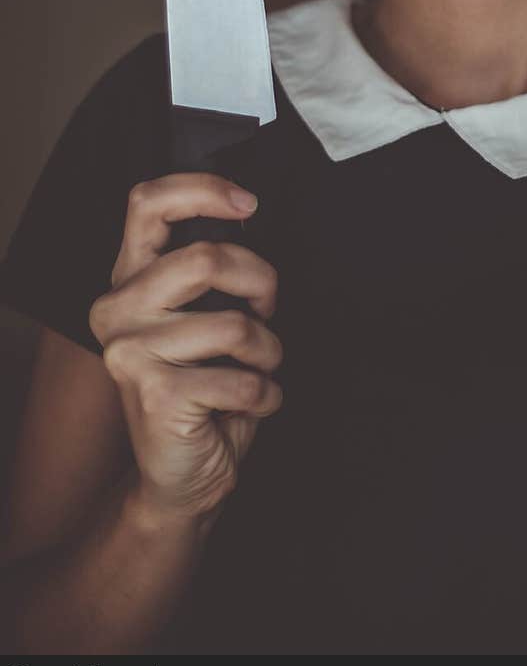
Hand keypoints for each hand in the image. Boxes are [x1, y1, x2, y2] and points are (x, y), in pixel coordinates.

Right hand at [88, 173, 282, 522]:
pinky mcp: (154, 393)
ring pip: (235, 325)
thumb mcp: (204, 316)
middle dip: (261, 282)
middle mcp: (118, 308)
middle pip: (206, 257)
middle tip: (268, 311)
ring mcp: (130, 351)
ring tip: (258, 370)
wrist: (183, 476)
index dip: (203, 190)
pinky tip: (250, 405)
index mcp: (130, 278)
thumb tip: (246, 217)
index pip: (148, 202)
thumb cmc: (205, 388)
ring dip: (269, 352)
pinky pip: (241, 379)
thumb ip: (210, 271)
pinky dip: (265, 395)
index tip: (248, 203)